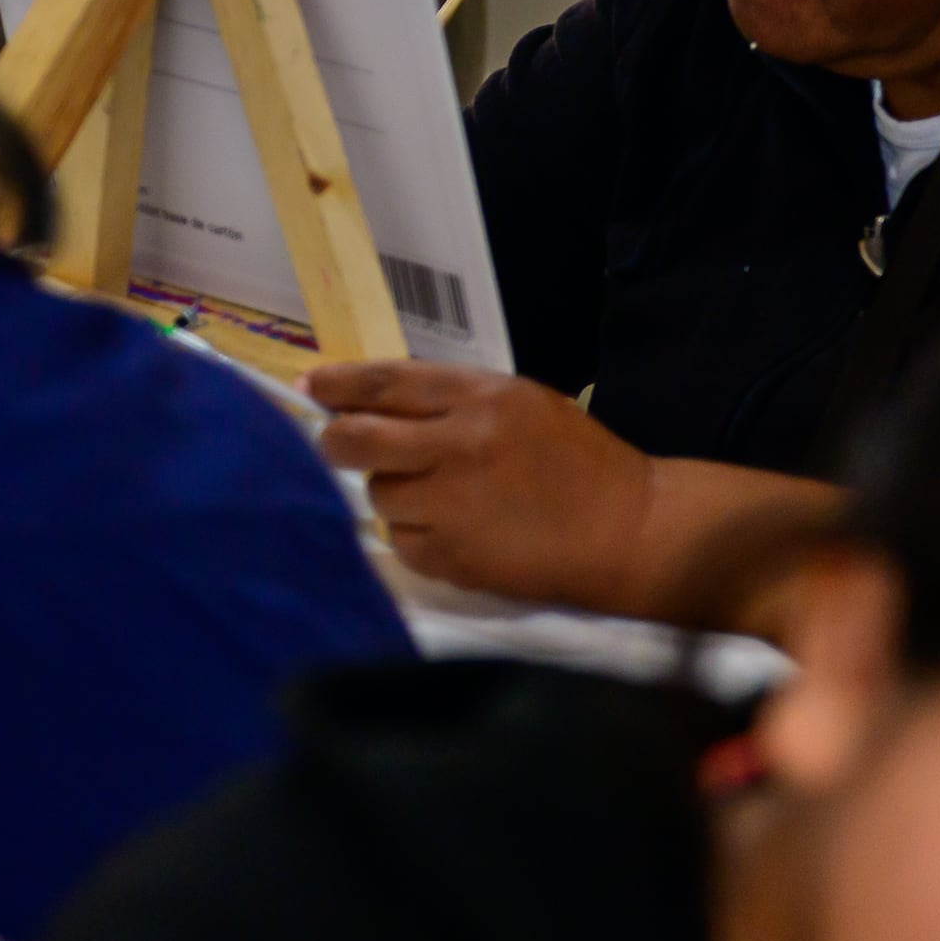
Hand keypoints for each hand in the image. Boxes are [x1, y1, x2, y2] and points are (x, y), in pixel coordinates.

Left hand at [307, 358, 665, 610]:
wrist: (630, 531)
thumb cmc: (576, 461)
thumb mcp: (519, 403)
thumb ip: (448, 399)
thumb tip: (366, 398)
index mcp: (481, 398)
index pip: (385, 382)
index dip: (338, 384)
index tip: (309, 387)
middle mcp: (460, 447)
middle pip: (357, 439)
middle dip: (336, 441)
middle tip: (338, 445)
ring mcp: (455, 506)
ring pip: (378, 495)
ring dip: (392, 494)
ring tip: (435, 497)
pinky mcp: (456, 557)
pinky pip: (403, 542)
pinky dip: (416, 538)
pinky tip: (452, 533)